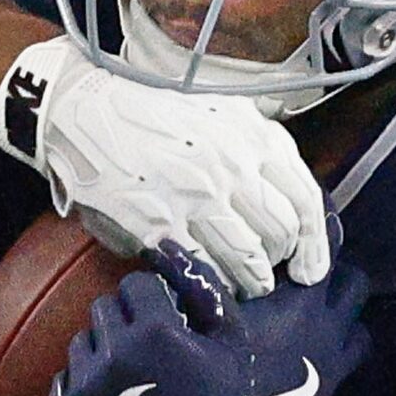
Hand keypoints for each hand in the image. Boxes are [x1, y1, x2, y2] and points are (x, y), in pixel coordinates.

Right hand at [0, 36, 327, 296]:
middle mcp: (230, 164)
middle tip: (272, 274)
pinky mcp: (159, 222)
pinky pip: (206, 268)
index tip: (312, 266)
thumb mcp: (217, 108)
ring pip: (249, 258)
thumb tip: (284, 198)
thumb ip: (255, 145)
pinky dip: (217, 285)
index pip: (305, 199)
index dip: (315, 243)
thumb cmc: (150, 108)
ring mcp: (196, 195)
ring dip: (253, 282)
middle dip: (281, 262)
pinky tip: (214, 286)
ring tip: (247, 287)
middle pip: (281, 234)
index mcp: (250, 133)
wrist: (80, 108)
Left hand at [52, 250, 369, 395]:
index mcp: (154, 333)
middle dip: (129, 321)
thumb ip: (201, 285)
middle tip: (155, 352)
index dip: (157, 302)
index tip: (172, 325)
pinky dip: (87, 381)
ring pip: (84, 340)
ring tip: (135, 377)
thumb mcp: (232, 341)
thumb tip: (163, 243)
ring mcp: (86, 388)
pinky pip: (66, 375)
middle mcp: (113, 356)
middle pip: (105, 307)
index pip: (135, 285)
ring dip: (106, 349)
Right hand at [154, 240, 369, 395]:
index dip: (319, 234)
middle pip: (355, 286)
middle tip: (311, 277)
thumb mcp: (200, 316)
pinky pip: (340, 377)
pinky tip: (304, 370)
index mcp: (302, 302)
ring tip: (317, 324)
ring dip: (343, 324)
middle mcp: (329, 331)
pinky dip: (328, 368)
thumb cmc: (212, 371)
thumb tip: (170, 247)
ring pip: (360, 334)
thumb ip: (196, 279)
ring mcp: (334, 371)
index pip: (328, 250)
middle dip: (337, 278)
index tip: (309, 226)